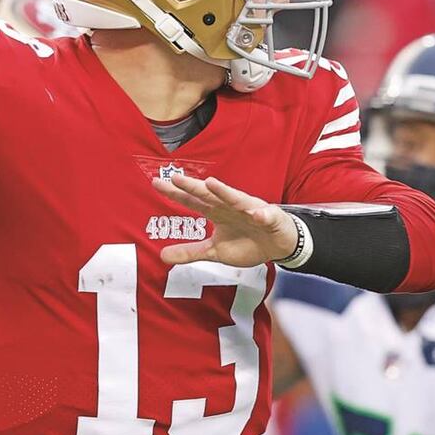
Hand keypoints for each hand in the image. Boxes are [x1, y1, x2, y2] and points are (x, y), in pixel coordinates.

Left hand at [151, 173, 297, 266]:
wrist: (277, 245)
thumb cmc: (246, 243)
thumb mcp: (214, 251)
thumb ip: (190, 252)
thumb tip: (161, 255)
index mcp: (216, 213)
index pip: (192, 201)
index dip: (175, 193)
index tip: (156, 183)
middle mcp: (230, 206)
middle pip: (209, 195)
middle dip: (193, 187)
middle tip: (176, 178)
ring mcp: (250, 210)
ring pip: (235, 199)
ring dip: (224, 192)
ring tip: (211, 184)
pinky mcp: (269, 218)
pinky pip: (265, 216)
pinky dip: (261, 214)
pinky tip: (256, 213)